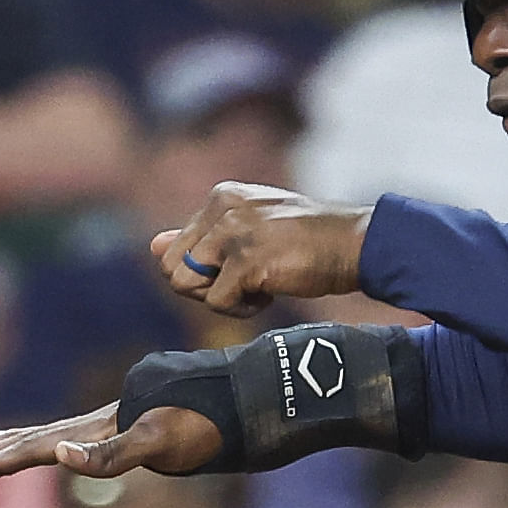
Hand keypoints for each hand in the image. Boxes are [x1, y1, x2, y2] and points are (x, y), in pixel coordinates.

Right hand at [0, 400, 229, 481]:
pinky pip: (101, 440)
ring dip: (27, 441)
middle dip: (1, 451)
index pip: (41, 444)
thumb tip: (59, 454)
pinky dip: (75, 445)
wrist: (256, 398)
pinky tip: (67, 446)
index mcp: (104, 427)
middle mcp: (111, 421)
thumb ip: (109, 454)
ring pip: (64, 432)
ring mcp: (128, 420)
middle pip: (44, 436)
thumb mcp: (160, 443)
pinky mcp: (152, 426)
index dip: (3, 457)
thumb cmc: (212, 425)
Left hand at [152, 182, 372, 317]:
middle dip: (203, 288)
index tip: (242, 269)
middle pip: (173, 268)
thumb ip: (201, 236)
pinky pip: (219, 302)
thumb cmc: (309, 240)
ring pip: (188, 285)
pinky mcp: (247, 260)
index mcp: (220, 197)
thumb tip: (153, 246)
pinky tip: (270, 294)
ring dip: (221, 299)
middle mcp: (221, 208)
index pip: (178, 247)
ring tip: (257, 289)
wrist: (354, 244)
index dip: (206, 272)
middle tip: (243, 286)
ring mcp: (233, 233)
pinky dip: (244, 309)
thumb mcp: (250, 229)